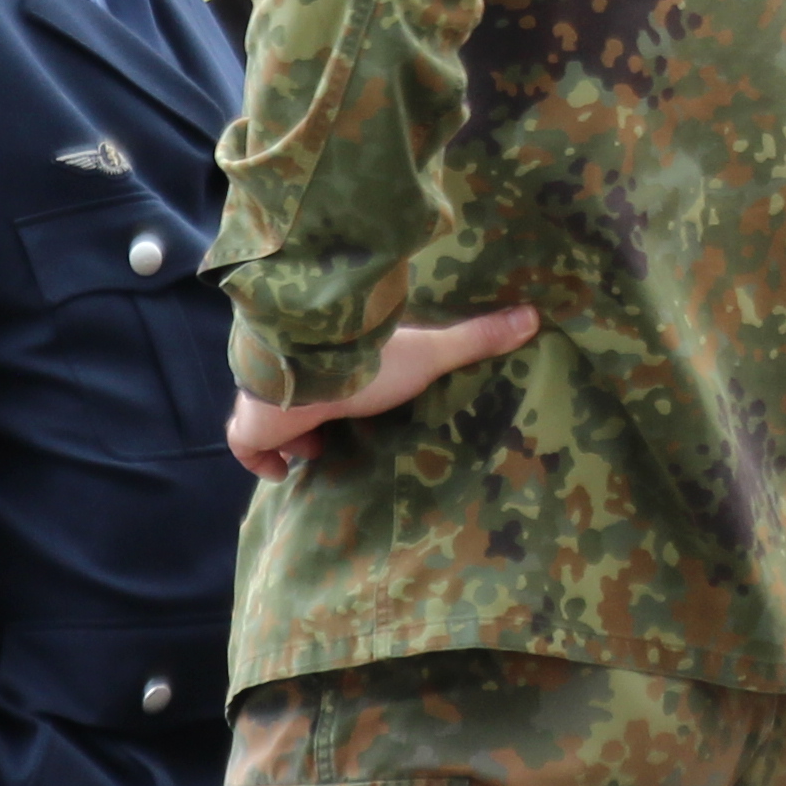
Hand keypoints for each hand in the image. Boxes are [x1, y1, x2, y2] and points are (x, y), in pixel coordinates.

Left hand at [227, 305, 544, 480]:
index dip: (346, 380)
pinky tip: (286, 469)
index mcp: (339, 357)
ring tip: (319, 446)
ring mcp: (271, 404)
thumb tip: (535, 316)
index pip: (338, 365)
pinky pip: (249, 448)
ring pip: (272, 419)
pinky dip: (264, 460)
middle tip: (338, 432)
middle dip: (317, 412)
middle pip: (304, 393)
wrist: (305, 377)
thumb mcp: (430, 354)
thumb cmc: (366, 364)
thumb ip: (476, 339)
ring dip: (290, 435)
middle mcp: (302, 377)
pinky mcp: (253, 430)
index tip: (362, 394)